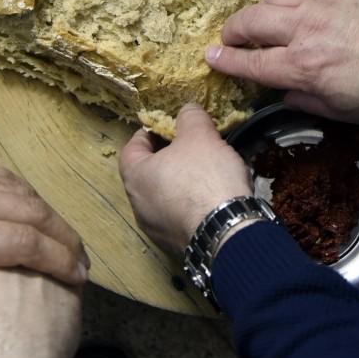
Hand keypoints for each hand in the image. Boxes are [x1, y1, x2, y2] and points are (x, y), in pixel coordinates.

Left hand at [119, 104, 253, 257]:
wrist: (227, 232)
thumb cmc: (205, 178)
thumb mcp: (200, 134)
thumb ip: (190, 117)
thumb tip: (187, 111)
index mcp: (136, 177)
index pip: (131, 149)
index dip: (146, 134)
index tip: (162, 127)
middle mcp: (139, 206)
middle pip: (147, 174)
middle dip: (167, 158)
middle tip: (188, 147)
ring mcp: (157, 230)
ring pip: (164, 198)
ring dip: (180, 183)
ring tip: (205, 172)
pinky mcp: (178, 246)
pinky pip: (180, 217)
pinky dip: (191, 205)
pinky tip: (213, 198)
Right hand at [205, 0, 358, 121]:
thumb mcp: (346, 110)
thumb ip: (307, 101)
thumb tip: (285, 94)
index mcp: (304, 65)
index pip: (251, 62)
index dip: (226, 61)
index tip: (211, 57)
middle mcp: (304, 29)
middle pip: (250, 21)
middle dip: (232, 31)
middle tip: (230, 39)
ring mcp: (320, 1)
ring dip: (261, 10)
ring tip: (264, 22)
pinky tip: (299, 8)